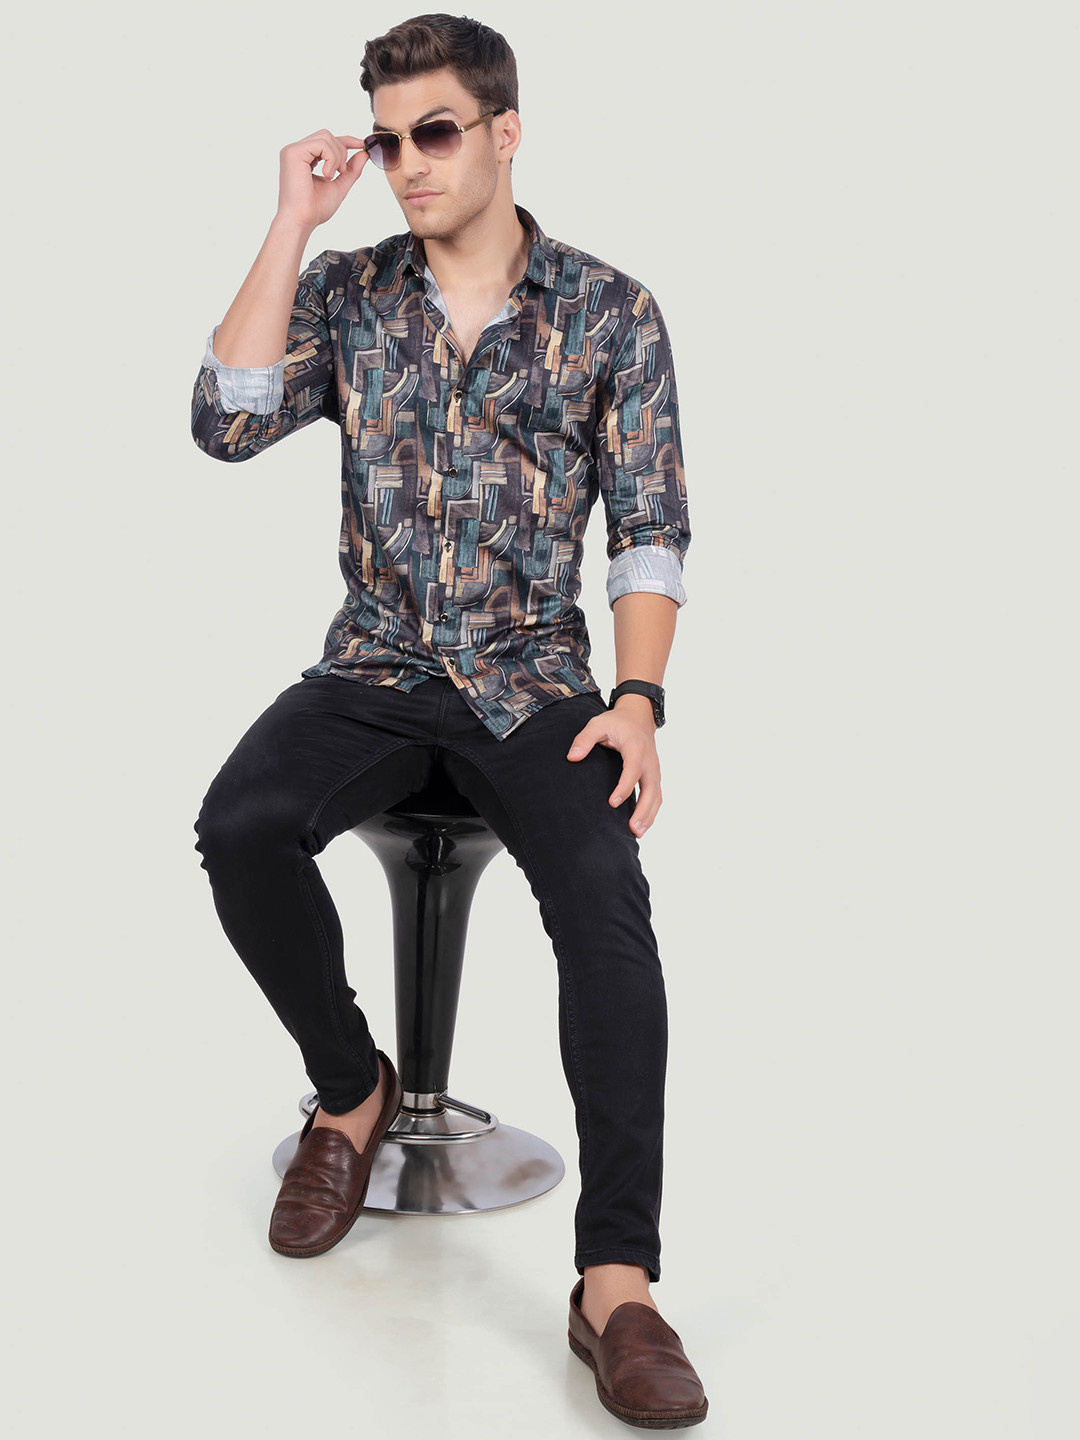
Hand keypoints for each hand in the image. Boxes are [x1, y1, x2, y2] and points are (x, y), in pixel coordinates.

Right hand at [276, 129, 369, 231]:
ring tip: (331, 176)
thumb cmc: (315, 208)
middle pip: (327, 135)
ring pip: (326, 137)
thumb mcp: (339, 186)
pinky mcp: (293, 153)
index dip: (345, 140)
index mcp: (304, 158)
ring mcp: (293, 150)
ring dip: (337, 157)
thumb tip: (364, 152)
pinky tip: (326, 175)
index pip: (326, 140)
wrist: (301, 221)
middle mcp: (297, 151)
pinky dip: (330, 158)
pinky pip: (321, 144)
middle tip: (341, 172)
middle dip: (341, 152)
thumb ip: (351, 169)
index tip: (361, 144)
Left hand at [566, 700, 661, 836]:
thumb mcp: (597, 724)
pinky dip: (651, 812)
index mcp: (635, 748)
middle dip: (643, 810)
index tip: (612, 802)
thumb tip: (572, 757)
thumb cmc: (616, 722)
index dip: (624, 787)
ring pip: (656, 796)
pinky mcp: (654, 777)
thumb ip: (584, 739)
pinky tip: (641, 827)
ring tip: (636, 833)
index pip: (632, 770)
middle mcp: (649, 761)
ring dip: (649, 816)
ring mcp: (654, 770)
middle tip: (631, 828)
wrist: (638, 717)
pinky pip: (656, 797)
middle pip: (651, 789)